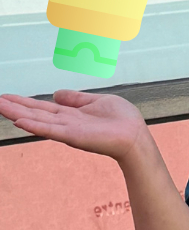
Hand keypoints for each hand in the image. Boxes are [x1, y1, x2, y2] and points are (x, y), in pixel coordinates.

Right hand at [0, 90, 149, 160]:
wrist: (135, 135)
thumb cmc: (122, 120)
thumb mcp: (96, 101)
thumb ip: (76, 98)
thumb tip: (56, 93)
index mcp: (71, 114)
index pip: (43, 107)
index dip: (25, 102)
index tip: (7, 97)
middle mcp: (66, 122)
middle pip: (36, 113)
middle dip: (16, 107)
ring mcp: (68, 130)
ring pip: (39, 120)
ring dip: (19, 114)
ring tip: (1, 107)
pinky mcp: (74, 136)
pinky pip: (52, 130)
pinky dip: (36, 126)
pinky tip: (21, 121)